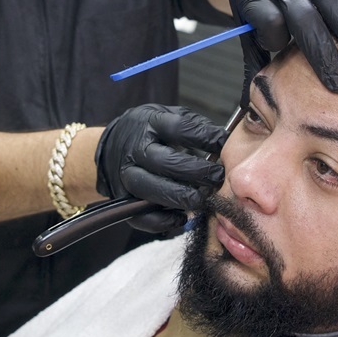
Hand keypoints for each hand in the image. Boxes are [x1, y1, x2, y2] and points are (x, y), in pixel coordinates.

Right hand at [95, 105, 226, 232]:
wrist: (113, 148)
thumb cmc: (149, 132)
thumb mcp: (167, 116)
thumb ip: (194, 125)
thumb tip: (224, 139)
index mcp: (149, 124)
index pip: (179, 128)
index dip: (205, 137)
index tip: (224, 144)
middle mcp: (135, 151)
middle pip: (168, 163)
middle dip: (198, 172)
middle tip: (218, 176)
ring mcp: (127, 177)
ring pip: (155, 191)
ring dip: (183, 197)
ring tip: (204, 198)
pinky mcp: (124, 200)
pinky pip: (144, 216)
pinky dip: (166, 219)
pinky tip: (183, 215)